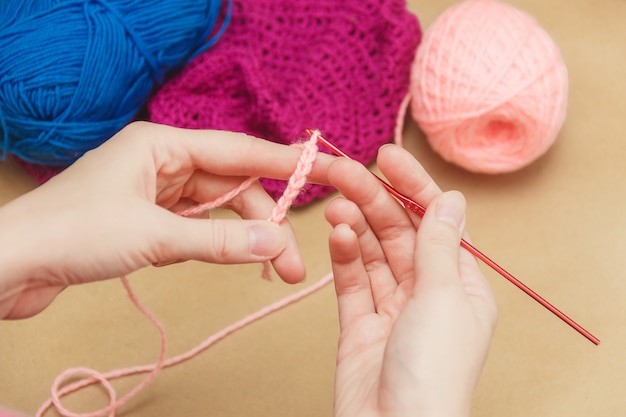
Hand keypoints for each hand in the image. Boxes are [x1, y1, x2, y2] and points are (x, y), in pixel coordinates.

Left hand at [0, 122, 332, 318]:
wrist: (11, 267)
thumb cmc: (72, 235)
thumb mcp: (155, 238)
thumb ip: (219, 242)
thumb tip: (277, 244)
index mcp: (162, 144)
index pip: (238, 152)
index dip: (284, 164)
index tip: (325, 171)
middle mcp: (162, 162)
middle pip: (232, 188)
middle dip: (264, 224)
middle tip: (292, 262)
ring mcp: (154, 193)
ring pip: (216, 211)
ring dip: (242, 239)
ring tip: (272, 269)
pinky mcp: (146, 221)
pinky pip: (196, 228)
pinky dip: (215, 245)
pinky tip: (231, 260)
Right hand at [325, 144, 497, 416]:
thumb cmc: (433, 371)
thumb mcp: (443, 297)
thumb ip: (439, 245)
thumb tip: (451, 198)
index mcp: (461, 285)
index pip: (436, 222)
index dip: (413, 186)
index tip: (387, 156)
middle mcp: (427, 293)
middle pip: (398, 234)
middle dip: (373, 200)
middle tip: (343, 171)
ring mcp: (391, 308)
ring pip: (372, 254)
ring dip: (355, 225)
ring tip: (334, 202)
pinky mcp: (359, 324)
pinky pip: (352, 282)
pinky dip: (344, 256)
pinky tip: (336, 235)